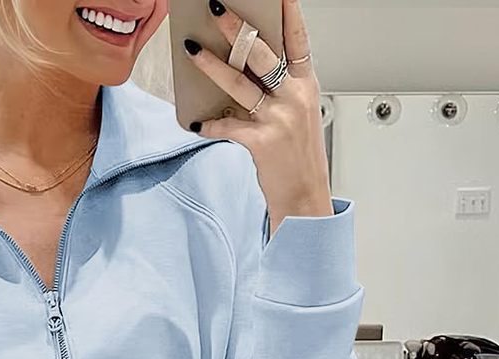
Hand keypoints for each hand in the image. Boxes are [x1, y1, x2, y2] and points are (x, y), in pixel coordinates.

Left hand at [185, 0, 333, 228]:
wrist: (304, 199)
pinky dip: (210, 125)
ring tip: (192, 49)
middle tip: (216, 8)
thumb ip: (279, 88)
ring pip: (239, 82)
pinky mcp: (262, 142)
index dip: (288, 12)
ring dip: (211, 64)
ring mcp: (279, 119)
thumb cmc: (299, 157)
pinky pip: (228, 127)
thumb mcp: (299, 114)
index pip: (298, 39)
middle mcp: (294, 97)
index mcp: (306, 85)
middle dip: (236, 27)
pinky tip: (197, 122)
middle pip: (262, 52)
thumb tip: (245, 66)